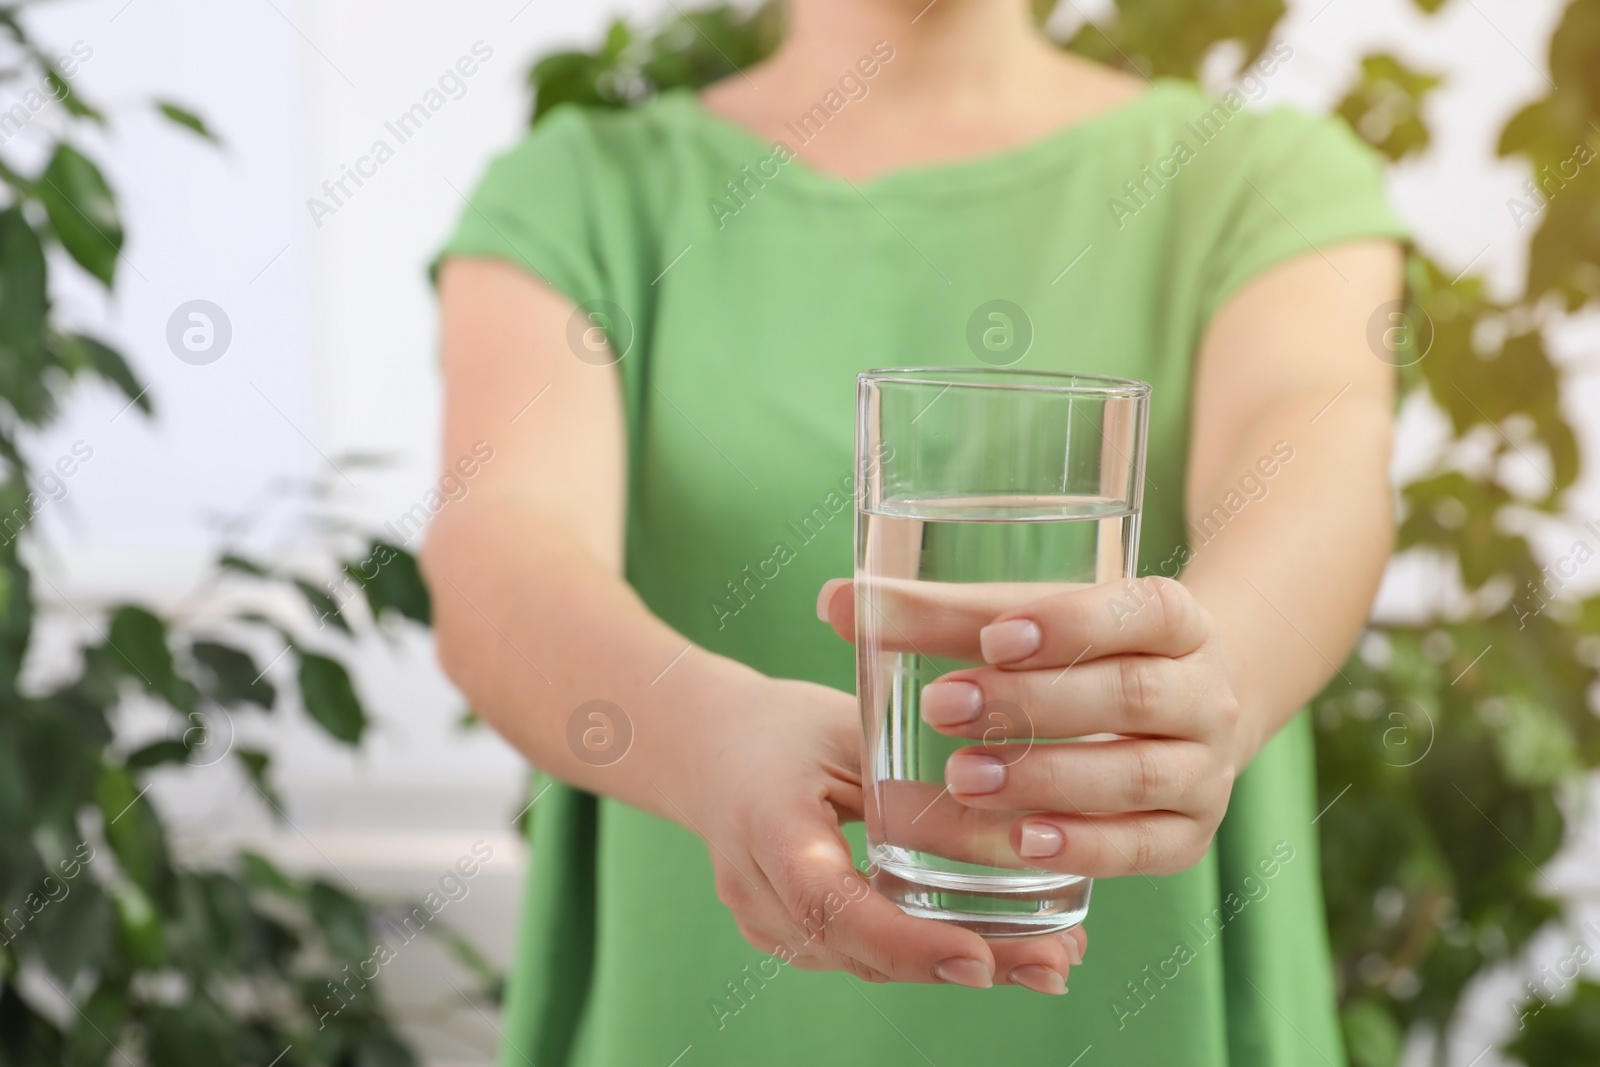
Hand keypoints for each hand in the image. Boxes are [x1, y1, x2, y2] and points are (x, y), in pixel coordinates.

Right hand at [683, 675, 1086, 992]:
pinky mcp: (786, 934)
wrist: (708, 748)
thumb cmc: (787, 727)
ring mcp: (764, 921)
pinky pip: (861, 954)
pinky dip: (926, 954)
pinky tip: (999, 948)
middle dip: (962, 963)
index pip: (830, 903)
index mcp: (766, 825)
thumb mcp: (851, 728)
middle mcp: (756, 888)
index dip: (905, 940)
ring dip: (958, 966)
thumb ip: (913, 777)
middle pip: (860, 950)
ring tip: (1053, 958)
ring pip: (867, 962)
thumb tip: (1021, 816)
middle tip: (1058, 965)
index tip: (979, 958)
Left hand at [819, 574, 1243, 878]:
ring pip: (1135, 775)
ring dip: (1046, 779)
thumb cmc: (1077, 656)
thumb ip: (938, 615)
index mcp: (1175, 619)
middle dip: (1034, 705)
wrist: (1173, 716)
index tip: (996, 637)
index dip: (1074, 624)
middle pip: (1131, 695)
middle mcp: (1204, 692)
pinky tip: (1024, 844)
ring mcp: (1204, 769)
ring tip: (964, 779)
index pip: (1144, 610)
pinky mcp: (1188, 835)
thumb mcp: (1026, 624)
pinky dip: (1084, 846)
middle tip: (944, 709)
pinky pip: (1144, 849)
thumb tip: (833, 602)